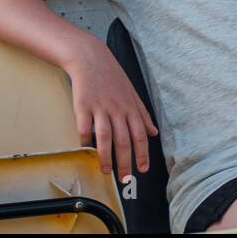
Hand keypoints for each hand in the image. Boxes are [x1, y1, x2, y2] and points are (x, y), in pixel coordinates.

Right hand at [61, 34, 158, 184]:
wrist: (90, 59)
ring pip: (105, 138)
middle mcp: (117, 109)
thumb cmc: (112, 77)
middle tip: (124, 178)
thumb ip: (143, 114)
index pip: (140, 135)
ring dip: (106, 157)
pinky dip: (85, 142)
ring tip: (106, 171)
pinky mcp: (83, 106)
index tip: (143, 169)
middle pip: (123, 140)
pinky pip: (84, 129)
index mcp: (130, 107)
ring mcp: (100, 108)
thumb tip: (154, 132)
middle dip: (125, 162)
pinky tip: (86, 152)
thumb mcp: (132, 94)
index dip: (142, 153)